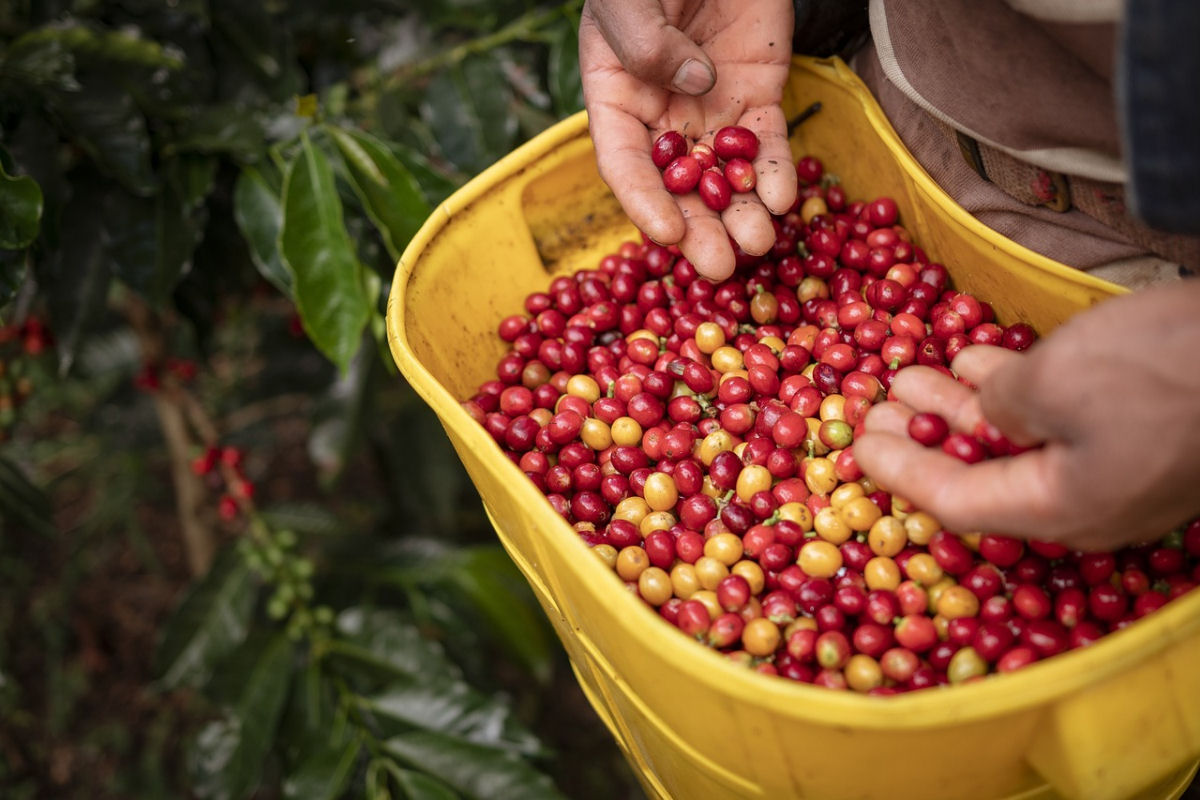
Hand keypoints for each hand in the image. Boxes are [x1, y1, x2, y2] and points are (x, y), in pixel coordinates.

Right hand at [579, 0, 796, 280]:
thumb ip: (646, 40)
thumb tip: (693, 86)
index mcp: (617, 97)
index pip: (625, 164)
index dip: (643, 202)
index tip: (666, 234)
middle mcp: (662, 116)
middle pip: (678, 187)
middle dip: (700, 230)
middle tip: (719, 267)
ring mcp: (712, 111)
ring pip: (725, 176)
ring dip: (742, 215)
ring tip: (761, 243)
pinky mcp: (759, 96)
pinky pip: (767, 145)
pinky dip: (776, 174)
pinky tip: (783, 199)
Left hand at [852, 280, 1199, 550]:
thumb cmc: (1166, 369)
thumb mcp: (1056, 382)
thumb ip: (1004, 407)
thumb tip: (993, 414)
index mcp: (1063, 509)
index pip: (956, 503)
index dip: (899, 473)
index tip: (856, 443)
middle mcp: (1089, 503)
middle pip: (983, 476)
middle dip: (924, 435)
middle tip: (876, 401)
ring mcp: (1122, 470)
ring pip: (1018, 445)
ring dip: (962, 407)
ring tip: (912, 372)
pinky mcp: (1145, 434)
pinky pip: (1058, 423)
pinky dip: (1013, 393)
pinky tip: (980, 361)